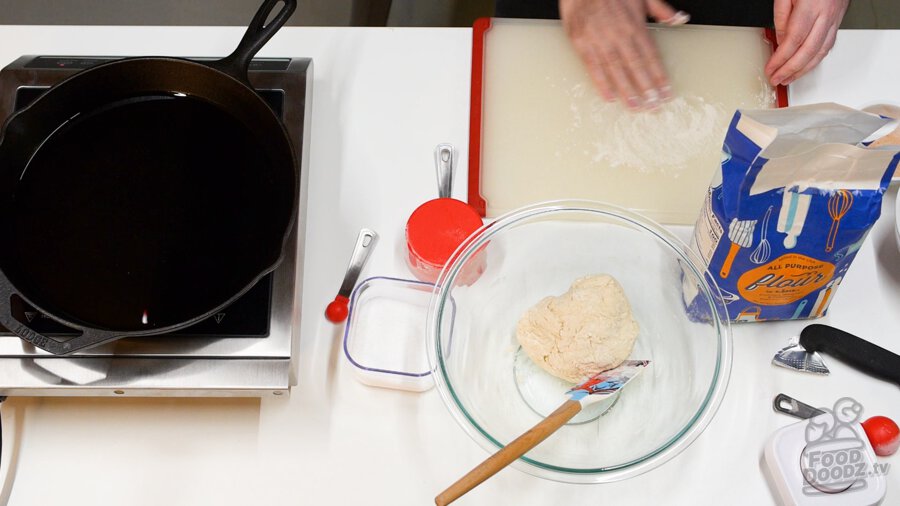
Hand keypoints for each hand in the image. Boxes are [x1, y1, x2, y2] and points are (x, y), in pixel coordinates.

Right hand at [559, 0, 688, 110]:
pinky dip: (601, 83)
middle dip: (646, 88)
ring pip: (615, 70)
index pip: (651, 56)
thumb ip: (661, 9)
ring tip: (635, 107)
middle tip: (653, 106)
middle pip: (635, 67)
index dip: (659, 76)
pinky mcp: (580, 42)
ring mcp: (598, 40)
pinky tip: (609, 97)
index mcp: (634, 24)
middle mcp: (618, 35)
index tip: (666, 92)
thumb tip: (680, 19)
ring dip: (626, 91)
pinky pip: (592, 67)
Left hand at [765, 0, 848, 85]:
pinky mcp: (837, 20)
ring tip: (788, 78)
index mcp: (811, 5)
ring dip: (803, 69)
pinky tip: (805, 66)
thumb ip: (781, 16)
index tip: (771, 68)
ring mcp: (834, 18)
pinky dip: (815, 59)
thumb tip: (780, 40)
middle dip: (791, 69)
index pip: (794, 40)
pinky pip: (828, 45)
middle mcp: (826, 14)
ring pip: (821, 51)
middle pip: (808, 50)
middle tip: (777, 79)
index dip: (781, 58)